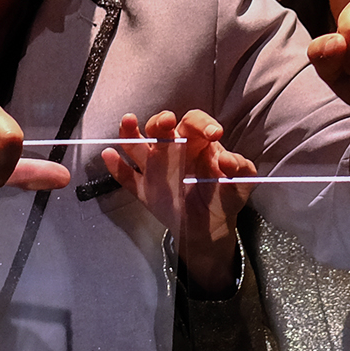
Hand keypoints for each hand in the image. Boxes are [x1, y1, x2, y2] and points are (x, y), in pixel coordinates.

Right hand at [100, 110, 255, 292]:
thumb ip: (241, 170)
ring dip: (130, 133)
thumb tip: (228, 160)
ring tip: (128, 121)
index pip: (193, 122)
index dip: (201, 123)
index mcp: (196, 142)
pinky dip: (116, 166)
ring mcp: (155, 169)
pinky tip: (108, 155)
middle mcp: (172, 149)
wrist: (210, 229)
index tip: (214, 133)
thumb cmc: (224, 197)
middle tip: (167, 122)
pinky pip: (126, 177)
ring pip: (137, 145)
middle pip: (160, 127)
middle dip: (161, 121)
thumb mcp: (240, 184)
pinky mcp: (144, 189)